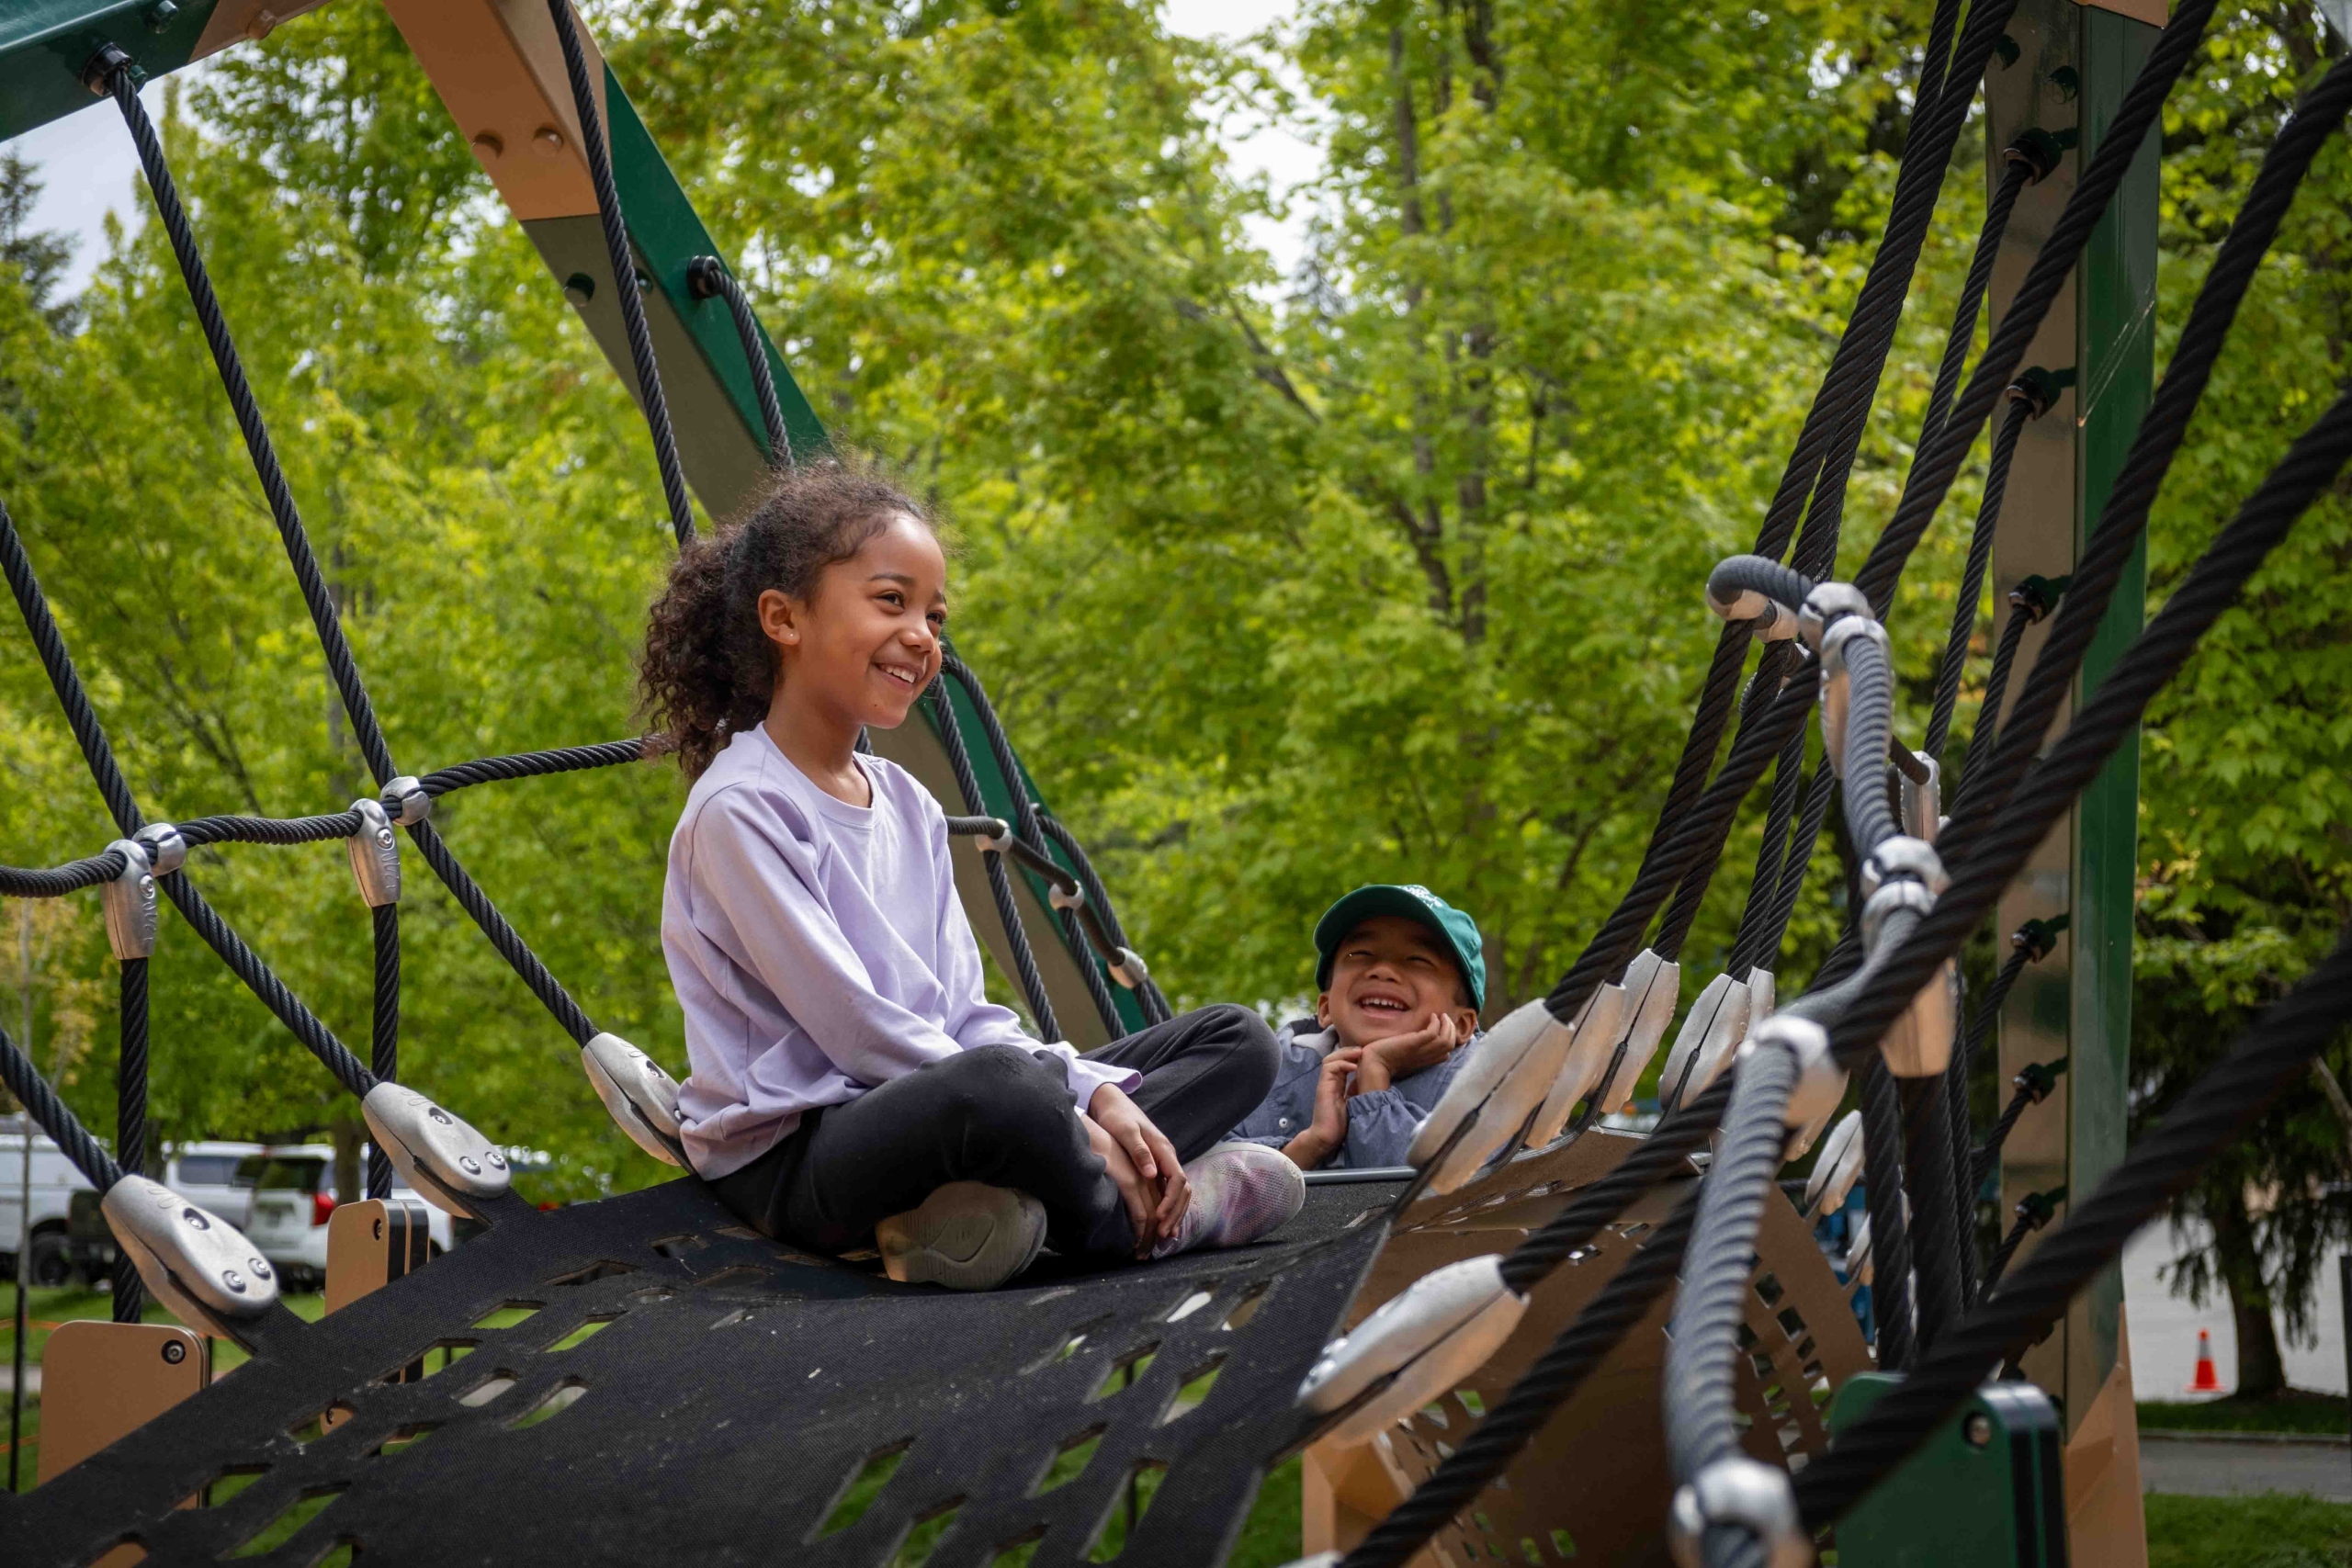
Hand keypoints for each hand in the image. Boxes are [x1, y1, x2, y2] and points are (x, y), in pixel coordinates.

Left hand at [1088, 1083, 1189, 1254]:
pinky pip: (1168, 1191)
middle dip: (1175, 1213)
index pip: (1178, 1180)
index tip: (1158, 1218)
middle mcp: (1167, 1157)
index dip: (1171, 1201)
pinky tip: (1161, 1224)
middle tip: (1162, 1236)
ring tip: (1164, 1236)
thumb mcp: (1125, 1131)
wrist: (1112, 1102)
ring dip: (1174, 1214)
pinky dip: (1168, 1208)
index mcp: (1164, 1149)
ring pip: (1179, 1192)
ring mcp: (1163, 1162)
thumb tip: (1153, 1174)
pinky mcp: (1155, 1166)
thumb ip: (1139, 1151)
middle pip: (1183, 1190)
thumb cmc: (1117, 1116)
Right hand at [1283, 1047, 1359, 1168]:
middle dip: (1349, 1051)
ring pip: (1330, 1059)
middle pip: (1335, 1058)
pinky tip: (1354, 1067)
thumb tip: (1373, 1085)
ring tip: (1358, 1054)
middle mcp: (1329, 1082)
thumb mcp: (1354, 1105)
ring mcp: (1325, 1084)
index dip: (1352, 1057)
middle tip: (1363, 1050)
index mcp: (1336, 1086)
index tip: (1366, 1057)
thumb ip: (1358, 1093)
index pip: (1342, 1064)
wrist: (1327, 1137)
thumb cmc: (1341, 1125)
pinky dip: (1342, 1064)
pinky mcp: (1322, 1087)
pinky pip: (1329, 1068)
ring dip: (1345, 1054)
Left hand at [1355, 1013, 1463, 1093]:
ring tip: (1442, 1016)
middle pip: (1450, 1045)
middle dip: (1452, 1030)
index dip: (1450, 1039)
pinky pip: (1432, 1033)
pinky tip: (1432, 1016)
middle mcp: (1425, 1057)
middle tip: (1445, 1018)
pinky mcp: (1413, 1044)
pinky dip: (1436, 1023)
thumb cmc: (1384, 1061)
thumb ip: (1414, 1052)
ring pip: (1446, 1040)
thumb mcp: (1404, 1057)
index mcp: (1424, 1061)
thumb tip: (1418, 1043)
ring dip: (1447, 1025)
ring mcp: (1420, 1051)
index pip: (1446, 1053)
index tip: (1444, 1028)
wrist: (1372, 1064)